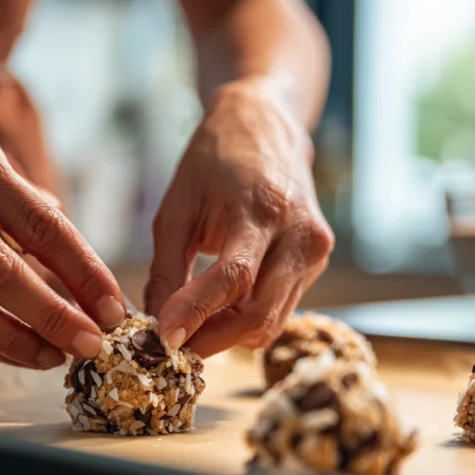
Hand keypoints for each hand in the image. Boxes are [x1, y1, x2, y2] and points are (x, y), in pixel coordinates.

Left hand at [144, 78, 334, 356]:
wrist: (267, 125)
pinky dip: (245, 320)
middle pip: (259, 314)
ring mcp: (316, 251)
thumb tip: (157, 326)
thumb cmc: (213, 161)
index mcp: (262, 208)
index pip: (233, 278)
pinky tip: (217, 312)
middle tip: (171, 349)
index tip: (163, 339)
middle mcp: (300, 234)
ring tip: (190, 330)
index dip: (197, 314)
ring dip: (228, 335)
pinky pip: (279, 309)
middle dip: (212, 340)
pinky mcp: (318, 263)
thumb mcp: (177, 208)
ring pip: (271, 321)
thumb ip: (166, 269)